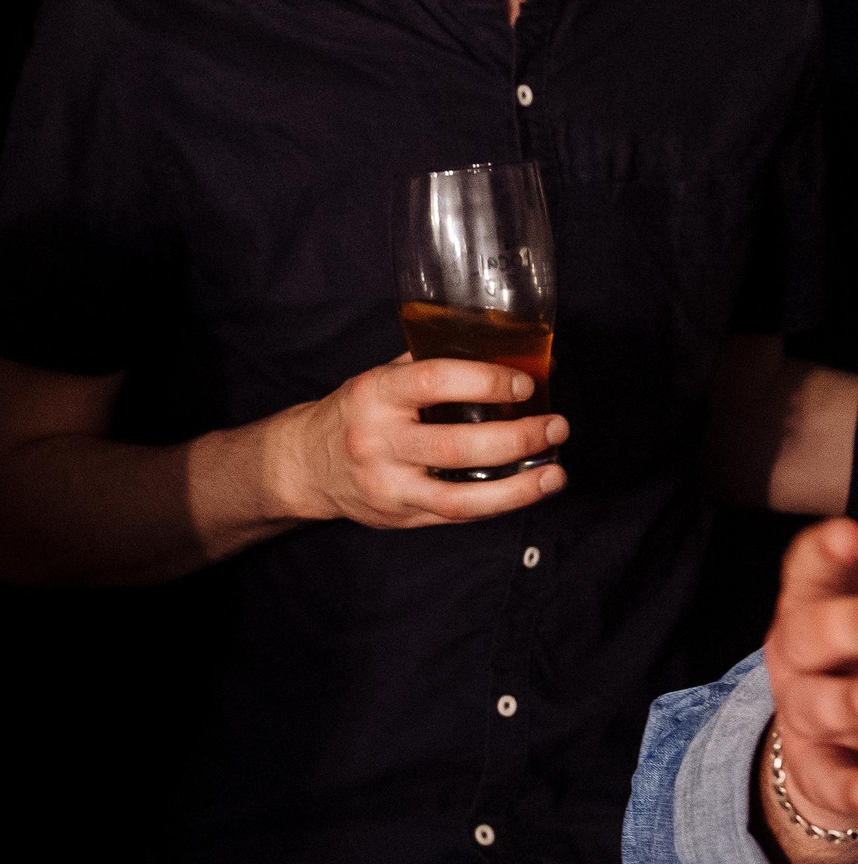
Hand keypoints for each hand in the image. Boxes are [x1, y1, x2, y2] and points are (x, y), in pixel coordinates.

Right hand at [274, 354, 568, 528]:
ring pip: (459, 496)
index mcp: (374, 394)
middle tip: (556, 426)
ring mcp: (387, 484)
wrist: (307, 463)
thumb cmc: (355, 413)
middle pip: (454, 446)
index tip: (524, 383)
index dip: (484, 381)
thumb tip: (502, 348)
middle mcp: (376, 441)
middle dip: (516, 438)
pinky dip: (499, 504)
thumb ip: (429, 364)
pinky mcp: (400, 515)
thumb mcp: (380, 378)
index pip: (432, 380)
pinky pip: (457, 515)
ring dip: (517, 486)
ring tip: (555, 471)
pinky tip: (529, 490)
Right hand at [764, 519, 857, 863]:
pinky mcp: (820, 773)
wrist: (826, 750)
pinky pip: (837, 781)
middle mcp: (798, 658)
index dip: (826, 552)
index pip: (807, 568)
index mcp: (810, 609)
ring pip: (820, 706)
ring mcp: (803, 715)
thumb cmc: (852, 665)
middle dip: (843, 626)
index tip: (851, 536)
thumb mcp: (851, 622)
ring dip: (853, 704)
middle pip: (806, 633)